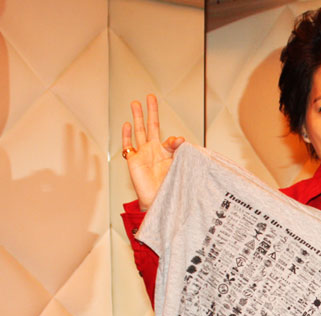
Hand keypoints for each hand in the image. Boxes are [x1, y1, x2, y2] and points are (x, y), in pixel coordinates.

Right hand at [121, 94, 184, 210]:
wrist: (158, 200)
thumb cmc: (170, 186)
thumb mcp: (177, 167)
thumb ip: (178, 151)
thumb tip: (180, 138)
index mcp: (167, 153)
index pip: (170, 140)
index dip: (174, 140)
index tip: (178, 140)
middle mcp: (154, 151)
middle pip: (151, 126)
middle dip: (151, 112)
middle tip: (151, 97)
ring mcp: (143, 154)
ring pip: (139, 131)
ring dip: (137, 117)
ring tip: (135, 103)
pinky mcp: (133, 160)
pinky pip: (128, 145)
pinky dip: (127, 134)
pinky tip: (127, 124)